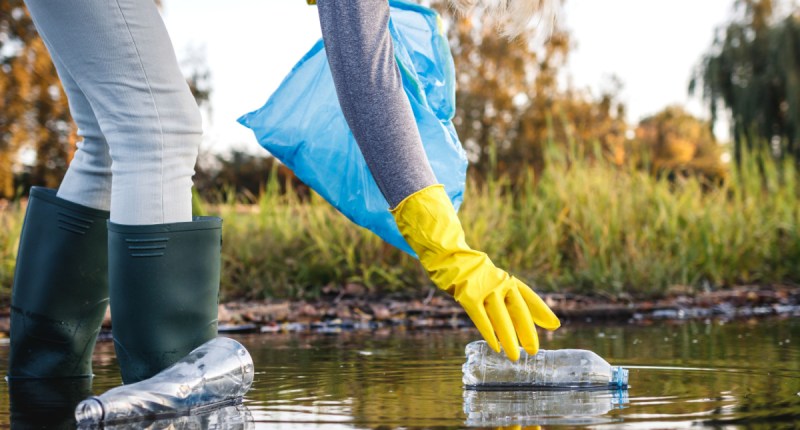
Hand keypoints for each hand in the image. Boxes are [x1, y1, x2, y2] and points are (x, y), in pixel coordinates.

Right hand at [391, 185, 559, 359]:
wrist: (449, 256)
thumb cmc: (475, 275)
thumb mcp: (496, 282)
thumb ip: (514, 299)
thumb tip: (538, 317)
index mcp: (507, 280)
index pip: (528, 297)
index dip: (542, 311)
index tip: (554, 325)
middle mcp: (499, 283)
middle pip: (518, 310)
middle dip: (527, 331)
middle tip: (534, 350)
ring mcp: (484, 288)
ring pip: (500, 317)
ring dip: (509, 338)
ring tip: (515, 356)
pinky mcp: (467, 295)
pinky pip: (480, 317)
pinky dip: (489, 332)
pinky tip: (496, 346)